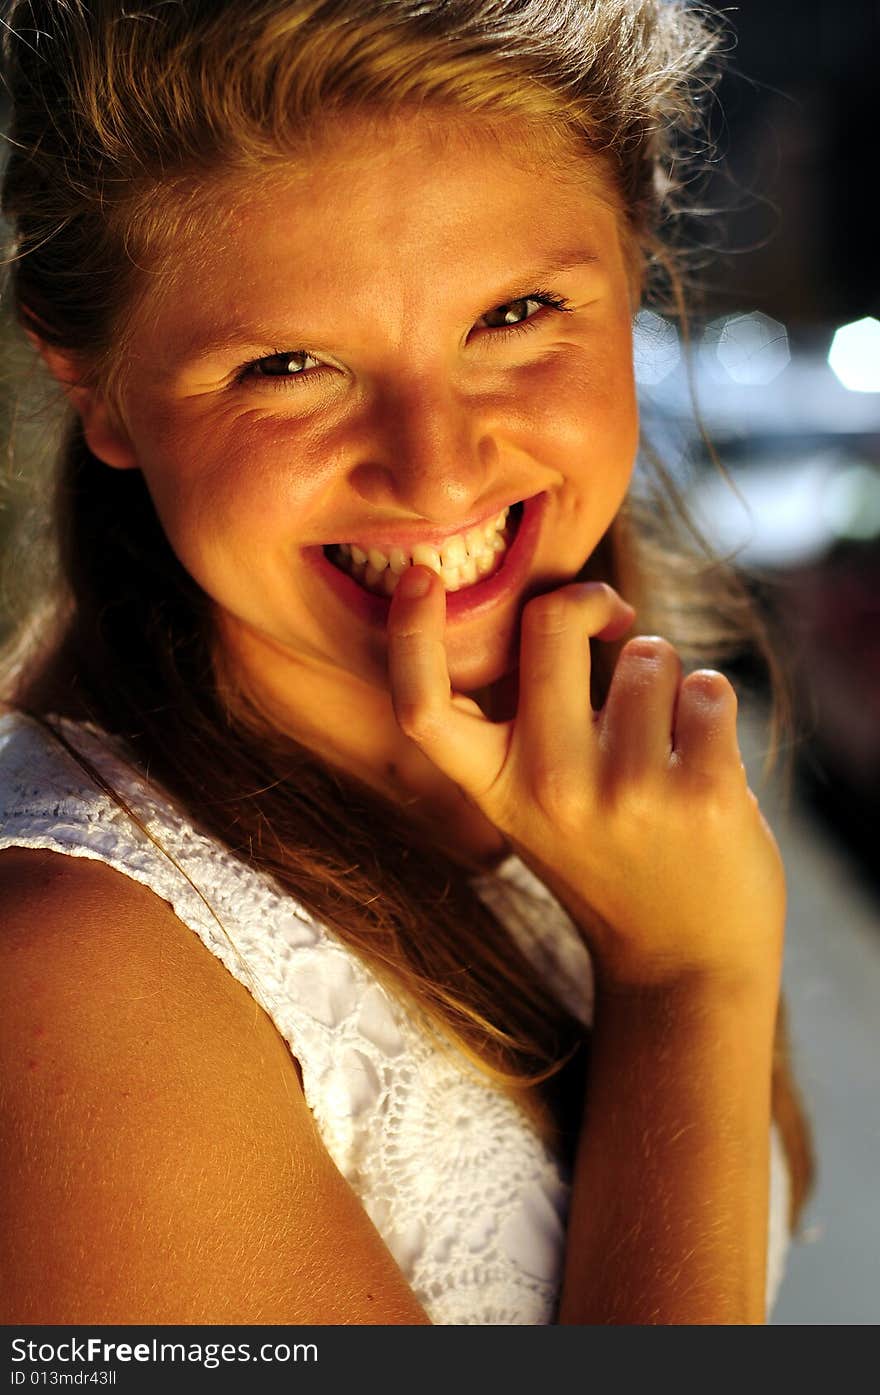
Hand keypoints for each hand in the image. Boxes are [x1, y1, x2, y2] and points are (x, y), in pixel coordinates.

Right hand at [386, 569, 784, 990]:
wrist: (685, 967)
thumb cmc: (612, 863)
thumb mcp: (538, 810)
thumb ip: (532, 728)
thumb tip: (565, 613)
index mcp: (497, 790)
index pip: (425, 709)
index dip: (411, 634)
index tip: (419, 576)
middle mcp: (550, 787)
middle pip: (550, 627)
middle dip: (592, 602)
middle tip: (614, 619)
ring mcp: (627, 791)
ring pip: (650, 654)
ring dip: (667, 677)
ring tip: (665, 739)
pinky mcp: (703, 793)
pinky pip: (708, 689)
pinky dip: (711, 706)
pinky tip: (704, 758)